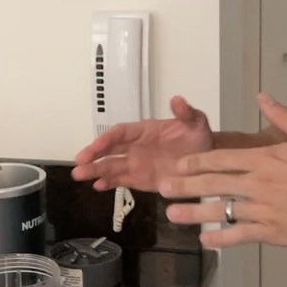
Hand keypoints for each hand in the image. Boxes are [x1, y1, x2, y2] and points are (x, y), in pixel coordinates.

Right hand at [72, 96, 213, 192]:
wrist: (207, 161)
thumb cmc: (198, 138)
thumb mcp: (197, 123)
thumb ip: (186, 113)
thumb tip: (177, 99)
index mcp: (144, 131)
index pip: (121, 133)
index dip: (107, 140)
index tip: (94, 147)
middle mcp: (136, 147)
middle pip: (110, 150)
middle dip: (93, 156)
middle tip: (79, 163)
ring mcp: (137, 164)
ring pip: (111, 166)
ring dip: (95, 171)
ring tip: (79, 176)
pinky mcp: (141, 180)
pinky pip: (122, 181)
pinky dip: (109, 184)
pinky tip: (96, 187)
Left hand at [160, 94, 286, 248]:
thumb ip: (282, 115)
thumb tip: (262, 96)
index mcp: (265, 159)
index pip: (221, 159)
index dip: (196, 162)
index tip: (179, 164)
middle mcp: (258, 184)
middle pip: (213, 184)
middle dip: (185, 186)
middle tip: (162, 188)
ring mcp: (263, 210)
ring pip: (221, 211)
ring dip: (194, 213)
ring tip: (172, 216)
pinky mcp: (272, 232)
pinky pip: (239, 235)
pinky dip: (220, 239)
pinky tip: (205, 240)